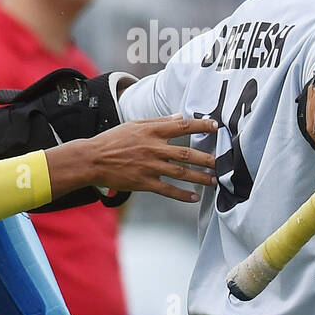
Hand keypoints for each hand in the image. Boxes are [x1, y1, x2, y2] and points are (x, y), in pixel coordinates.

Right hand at [48, 115, 218, 202]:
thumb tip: (179, 117)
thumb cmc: (113, 140)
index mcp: (151, 131)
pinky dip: (183, 195)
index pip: (182, 126)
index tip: (216, 126)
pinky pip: (167, 189)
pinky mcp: (144, 182)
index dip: (201, 125)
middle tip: (223, 162)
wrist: (91, 159)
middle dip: (208, 158)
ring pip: (181, 172)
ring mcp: (149, 166)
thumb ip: (159, 121)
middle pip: (187, 153)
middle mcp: (153, 148)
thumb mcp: (135, 125)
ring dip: (201, 177)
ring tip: (215, 180)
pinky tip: (195, 197)